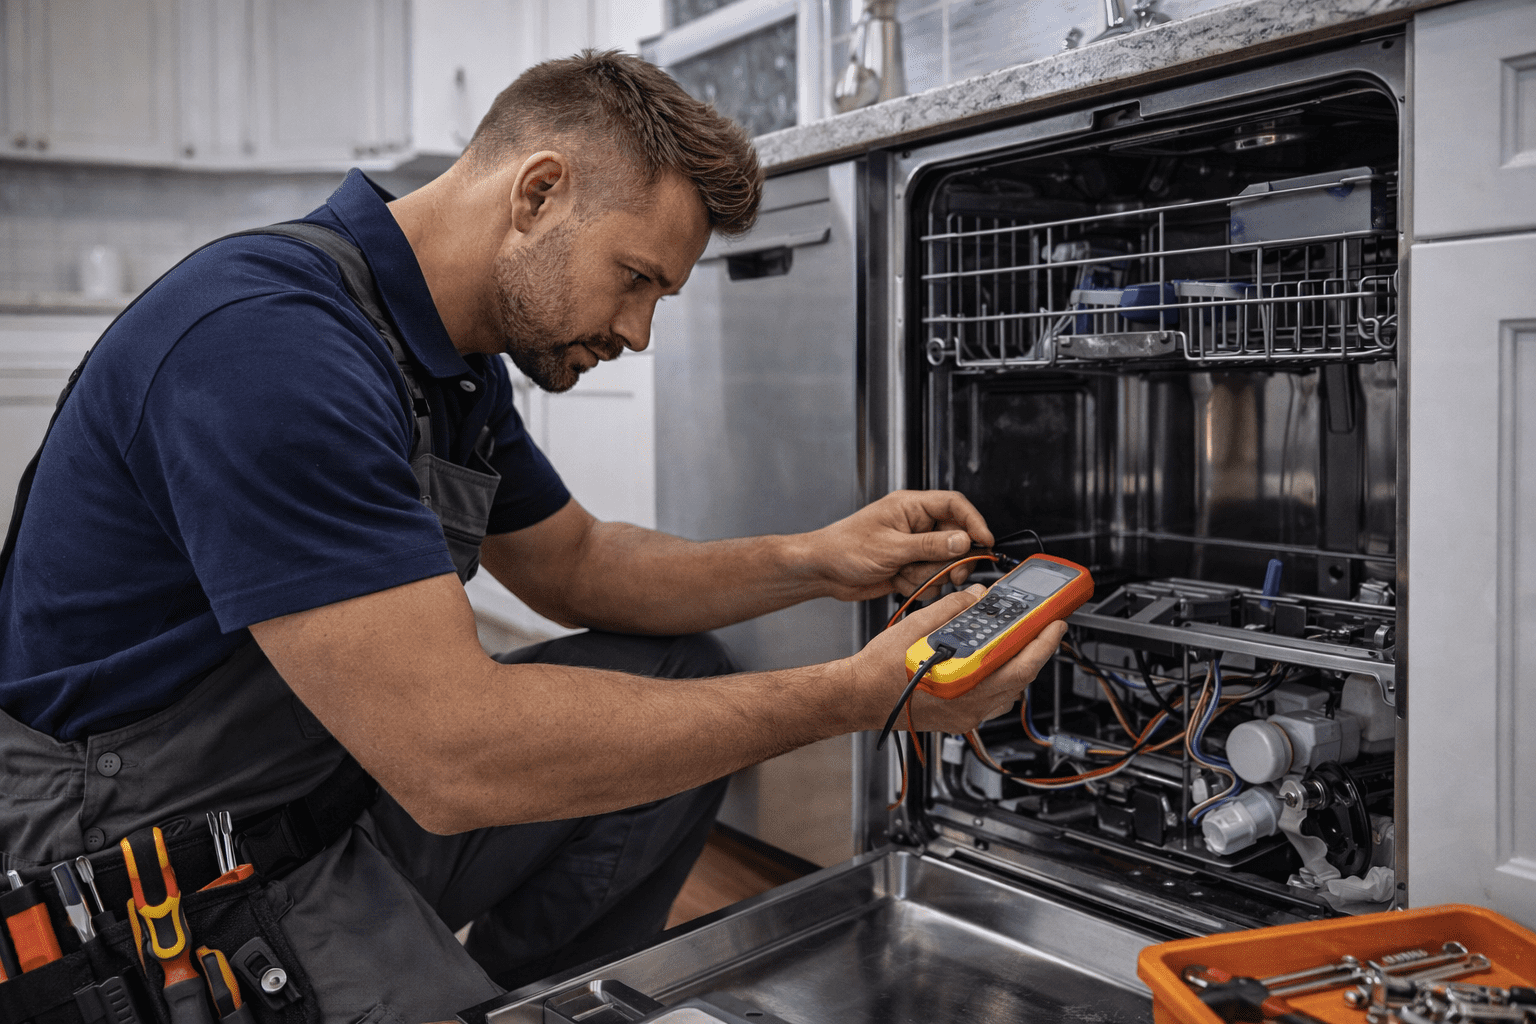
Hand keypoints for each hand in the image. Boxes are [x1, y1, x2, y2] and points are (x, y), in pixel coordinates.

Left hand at [802, 490, 994, 601]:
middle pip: (955, 538)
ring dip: (928, 575)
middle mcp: (915, 524)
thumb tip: (964, 541)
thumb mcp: (892, 547)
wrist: (823, 572)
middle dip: (951, 560)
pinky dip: (919, 585)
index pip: (954, 505)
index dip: (974, 522)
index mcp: (911, 507)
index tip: (985, 541)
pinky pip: (929, 578)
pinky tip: (899, 583)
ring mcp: (912, 547)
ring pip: (943, 563)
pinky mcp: (908, 566)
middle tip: (948, 574)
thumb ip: (931, 546)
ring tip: (904, 574)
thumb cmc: (845, 548)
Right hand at [849, 585, 1067, 734]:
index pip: (1019, 661)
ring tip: (1019, 644)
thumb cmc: (880, 669)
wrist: (858, 696)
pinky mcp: (958, 721)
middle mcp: (969, 704)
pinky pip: (992, 702)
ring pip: (1008, 693)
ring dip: (1018, 667)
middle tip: (1044, 630)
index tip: (1055, 623)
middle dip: (1036, 651)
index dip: (1043, 641)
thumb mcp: (917, 627)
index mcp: (964, 679)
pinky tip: (991, 665)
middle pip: (1020, 678)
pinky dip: (999, 682)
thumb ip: (953, 609)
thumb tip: (976, 597)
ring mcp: (964, 716)